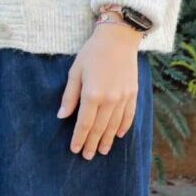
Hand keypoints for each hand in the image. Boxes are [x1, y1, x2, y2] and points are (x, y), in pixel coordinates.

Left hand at [58, 21, 142, 159]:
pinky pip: (129, 116)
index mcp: (93, 94)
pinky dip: (123, 128)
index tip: (74, 149)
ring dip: (107, 140)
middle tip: (87, 156)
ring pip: (115, 125)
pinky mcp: (134, 94)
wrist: (119, 39)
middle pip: (100, 128)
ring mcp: (124, 98)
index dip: (78, 138)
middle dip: (92, 143)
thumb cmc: (92, 53)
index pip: (84, 123)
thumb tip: (62, 116)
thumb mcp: (74, 72)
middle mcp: (111, 99)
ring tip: (101, 151)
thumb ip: (69, 96)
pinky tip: (117, 136)